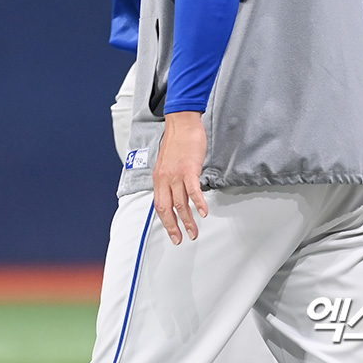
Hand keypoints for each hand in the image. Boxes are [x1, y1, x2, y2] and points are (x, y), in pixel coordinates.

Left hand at [153, 111, 208, 244]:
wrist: (181, 123)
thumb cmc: (177, 142)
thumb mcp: (167, 163)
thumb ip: (169, 178)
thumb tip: (174, 192)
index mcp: (158, 178)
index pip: (159, 205)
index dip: (165, 221)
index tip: (172, 233)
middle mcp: (164, 178)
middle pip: (167, 208)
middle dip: (174, 227)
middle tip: (181, 239)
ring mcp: (176, 174)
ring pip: (180, 203)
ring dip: (188, 220)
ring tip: (194, 232)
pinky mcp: (189, 169)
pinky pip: (193, 190)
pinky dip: (198, 203)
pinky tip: (204, 213)